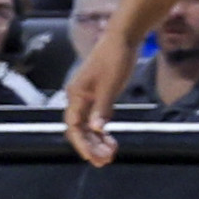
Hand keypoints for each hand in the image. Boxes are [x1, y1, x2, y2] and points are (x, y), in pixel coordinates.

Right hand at [58, 29, 131, 167]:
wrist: (123, 37)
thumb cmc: (116, 57)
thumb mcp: (111, 84)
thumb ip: (103, 107)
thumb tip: (95, 129)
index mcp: (76, 95)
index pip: (74, 126)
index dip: (82, 144)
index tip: (93, 158)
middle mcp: (78, 97)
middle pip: (79, 129)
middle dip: (91, 146)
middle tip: (106, 161)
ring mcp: (87, 96)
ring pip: (88, 125)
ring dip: (97, 141)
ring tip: (110, 154)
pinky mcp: (98, 94)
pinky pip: (96, 118)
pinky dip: (102, 130)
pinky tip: (111, 139)